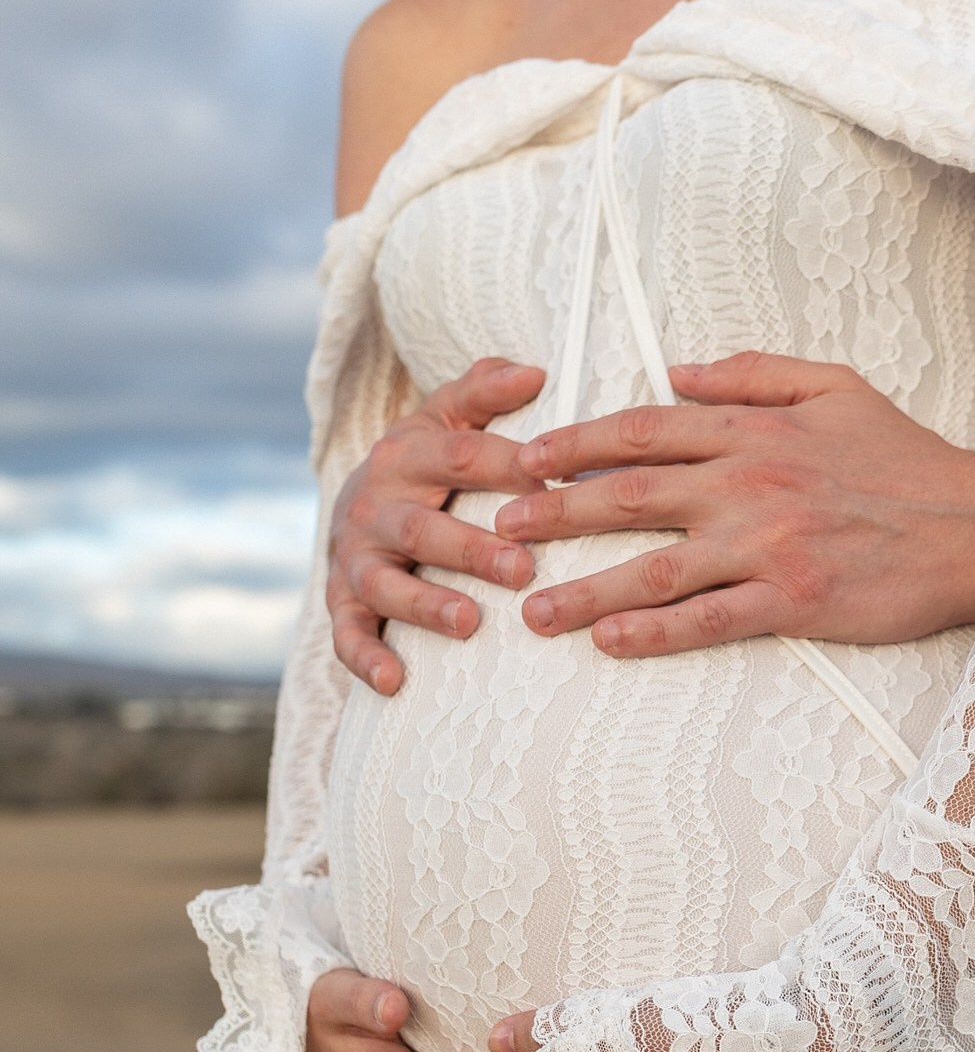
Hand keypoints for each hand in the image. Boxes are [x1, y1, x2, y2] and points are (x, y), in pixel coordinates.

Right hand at [327, 358, 547, 694]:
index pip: (462, 457)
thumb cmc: (426, 464)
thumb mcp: (447, 419)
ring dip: (426, 604)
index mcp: (408, 454)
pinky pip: (347, 633)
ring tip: (470, 623)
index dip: (508, 471)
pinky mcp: (342, 601)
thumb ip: (484, 392)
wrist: (356, 502)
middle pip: (424, 527)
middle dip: (473, 550)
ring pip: (386, 582)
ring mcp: (356, 555)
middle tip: (525, 571)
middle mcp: (376, 504)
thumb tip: (534, 371)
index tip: (556, 490)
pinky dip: (366, 657)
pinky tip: (394, 680)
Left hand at [498, 352, 974, 656]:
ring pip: (657, 565)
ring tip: (534, 610)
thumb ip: (753, 374)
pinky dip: (656, 631)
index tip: (523, 458)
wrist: (974, 524)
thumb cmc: (906, 460)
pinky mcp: (794, 599)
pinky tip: (610, 641)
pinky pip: (710, 619)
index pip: (643, 429)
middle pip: (629, 494)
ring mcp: (769, 544)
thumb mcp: (835, 386)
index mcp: (755, 431)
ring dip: (586, 586)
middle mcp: (750, 483)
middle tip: (498, 531)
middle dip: (554, 512)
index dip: (574, 443)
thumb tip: (678, 369)